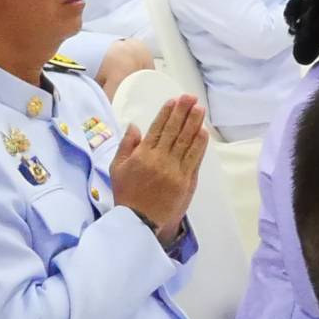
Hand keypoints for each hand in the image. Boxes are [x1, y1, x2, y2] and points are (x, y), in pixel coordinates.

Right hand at [110, 95, 208, 242]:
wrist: (139, 221)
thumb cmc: (126, 194)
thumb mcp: (116, 169)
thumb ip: (126, 146)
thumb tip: (134, 126)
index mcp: (142, 155)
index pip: (157, 129)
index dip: (167, 113)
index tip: (174, 100)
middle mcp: (159, 160)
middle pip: (173, 131)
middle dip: (182, 112)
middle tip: (190, 98)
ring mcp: (174, 170)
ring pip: (186, 142)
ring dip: (194, 123)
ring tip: (199, 109)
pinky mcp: (186, 180)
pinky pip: (194, 158)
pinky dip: (199, 144)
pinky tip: (202, 131)